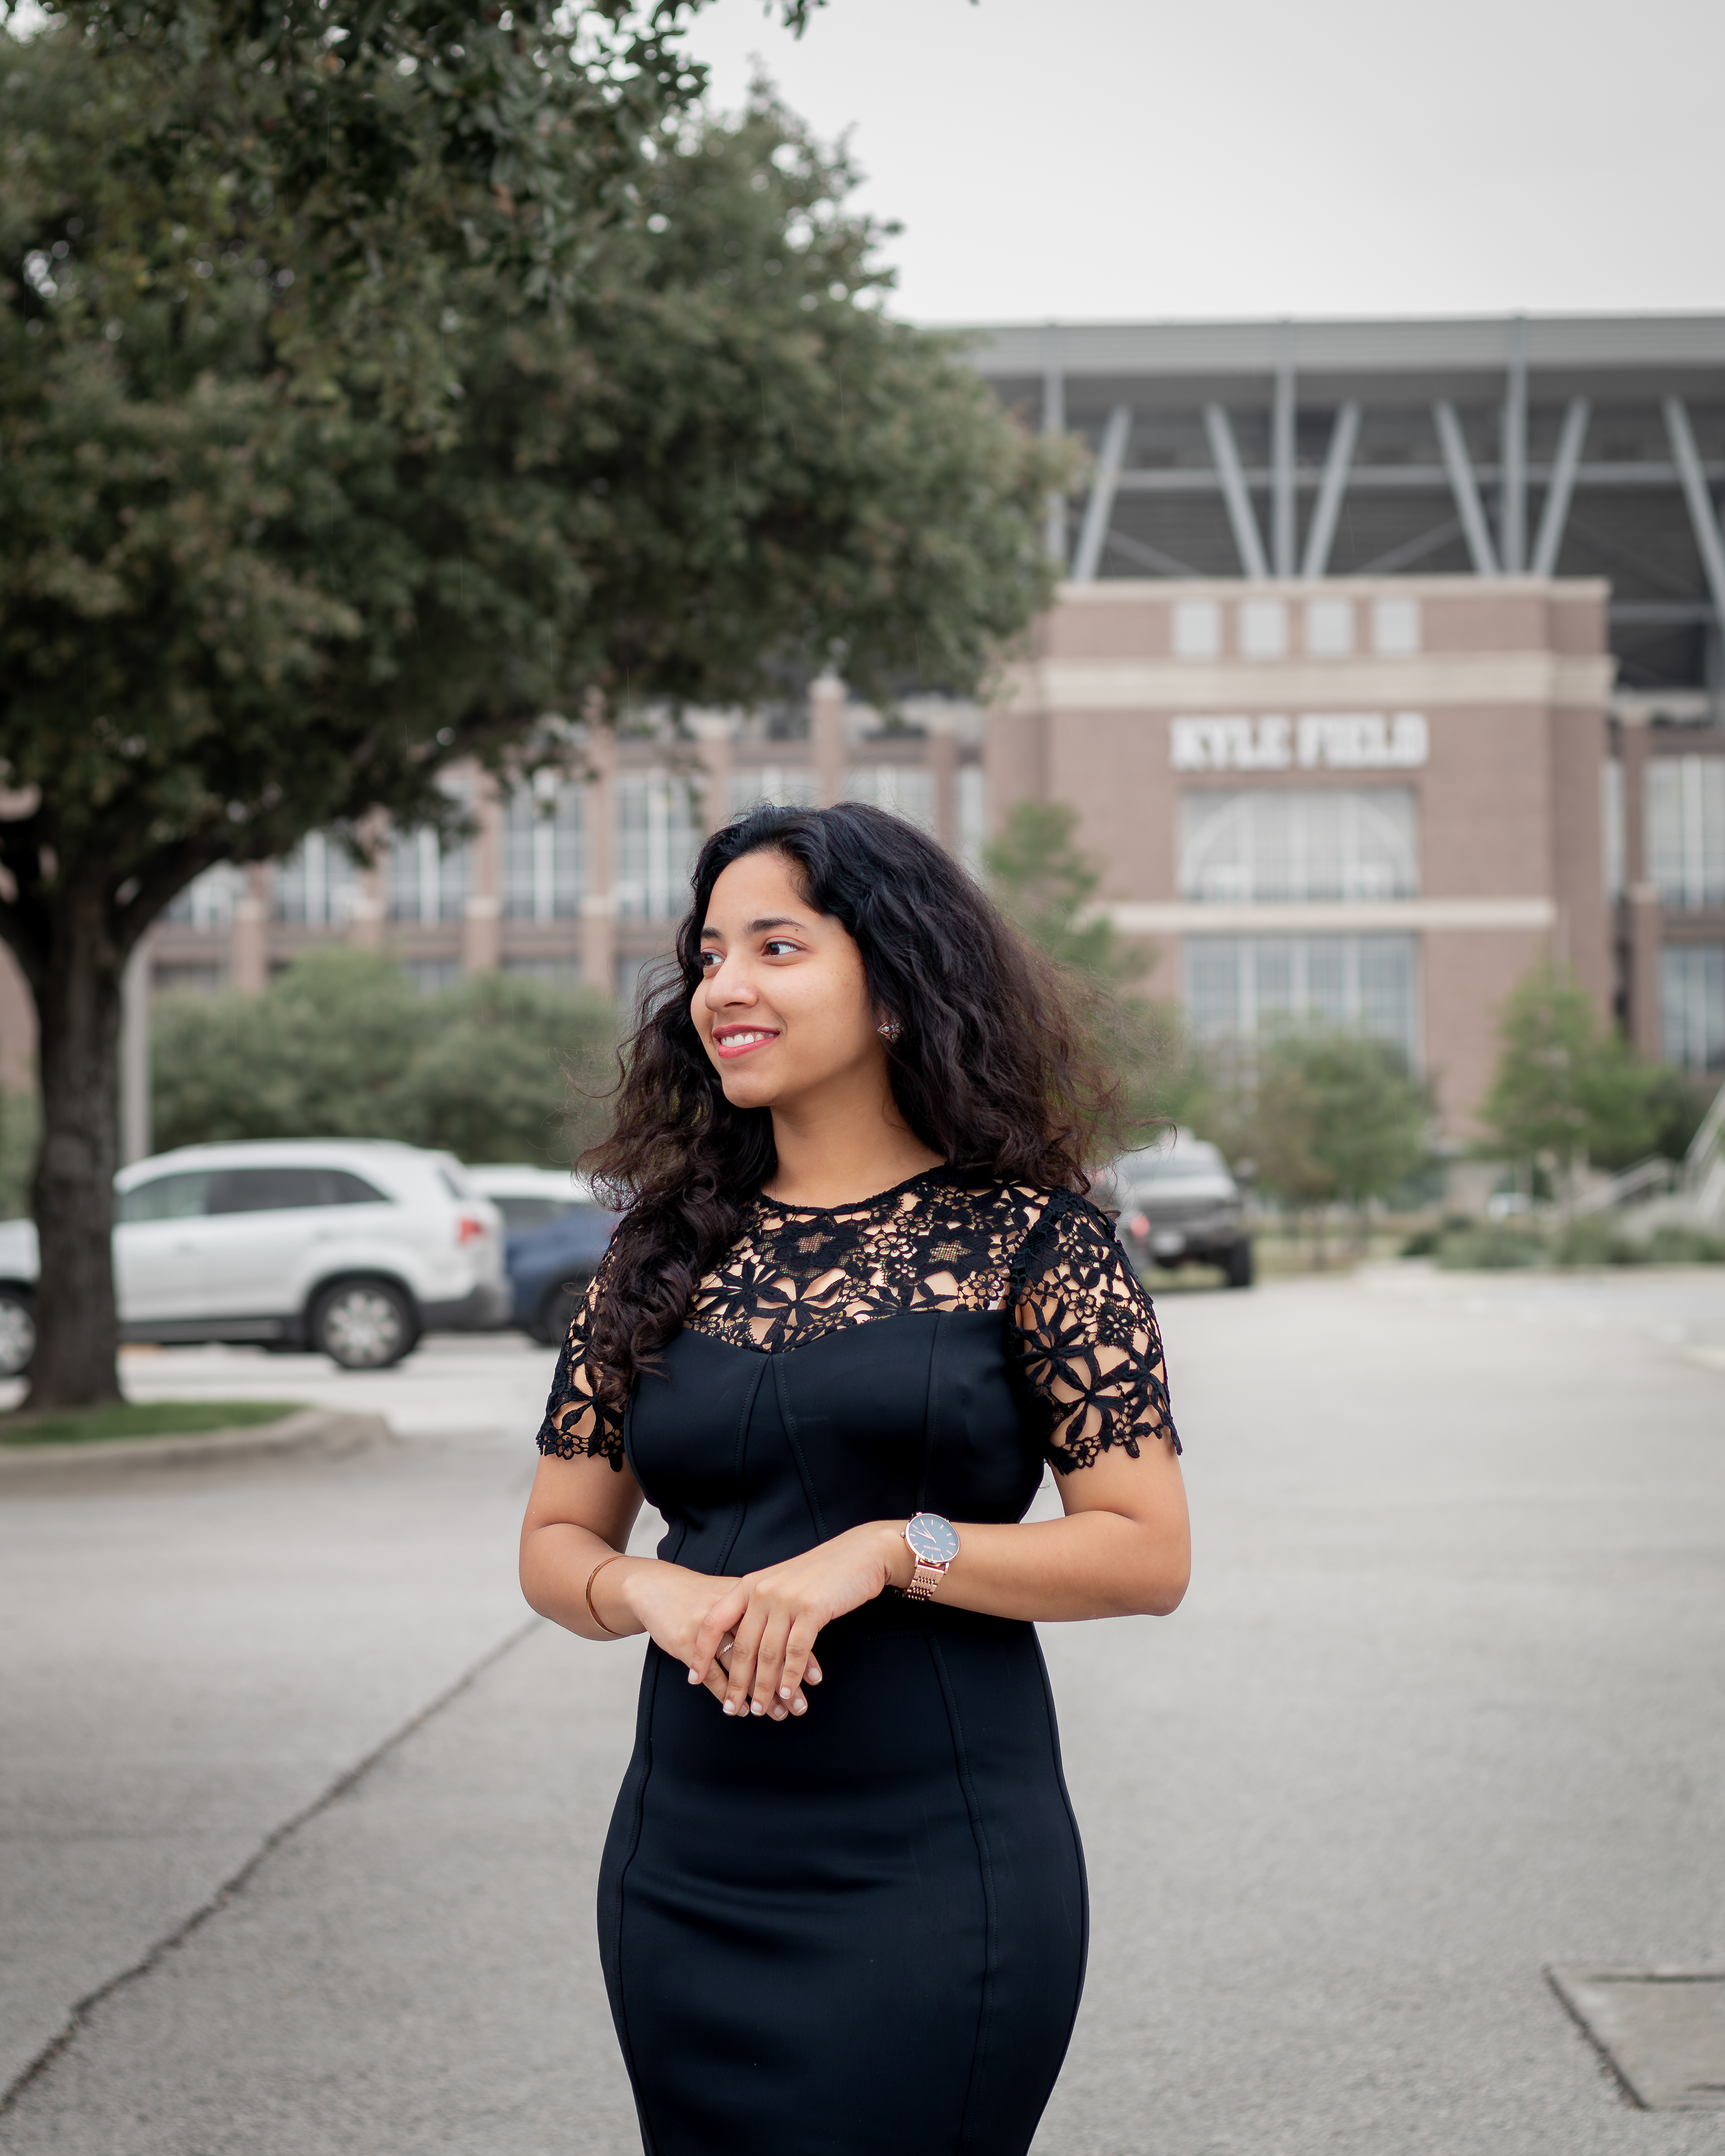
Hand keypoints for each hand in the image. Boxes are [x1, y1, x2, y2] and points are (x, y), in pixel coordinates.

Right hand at [621, 1560, 821, 1718]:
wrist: (657, 1586)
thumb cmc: (700, 1595)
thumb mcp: (734, 1594)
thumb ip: (761, 1610)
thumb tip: (799, 1629)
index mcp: (748, 1596)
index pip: (782, 1629)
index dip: (800, 1656)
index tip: (816, 1680)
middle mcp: (731, 1610)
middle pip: (765, 1651)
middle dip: (784, 1682)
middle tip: (799, 1706)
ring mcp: (708, 1627)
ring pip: (741, 1667)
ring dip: (759, 1694)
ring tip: (775, 1713)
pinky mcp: (686, 1642)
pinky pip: (712, 1674)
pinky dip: (728, 1694)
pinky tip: (741, 1708)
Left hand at [687, 1523, 906, 1721]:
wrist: (859, 1553)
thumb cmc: (821, 1573)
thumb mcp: (781, 1583)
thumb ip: (761, 1606)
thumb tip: (746, 1643)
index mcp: (750, 1585)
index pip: (714, 1621)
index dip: (702, 1651)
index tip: (694, 1677)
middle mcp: (763, 1591)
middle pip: (741, 1646)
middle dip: (736, 1682)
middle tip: (730, 1708)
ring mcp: (787, 1600)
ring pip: (768, 1654)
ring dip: (763, 1687)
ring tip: (760, 1709)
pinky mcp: (812, 1609)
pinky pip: (796, 1651)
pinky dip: (790, 1676)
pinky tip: (788, 1692)